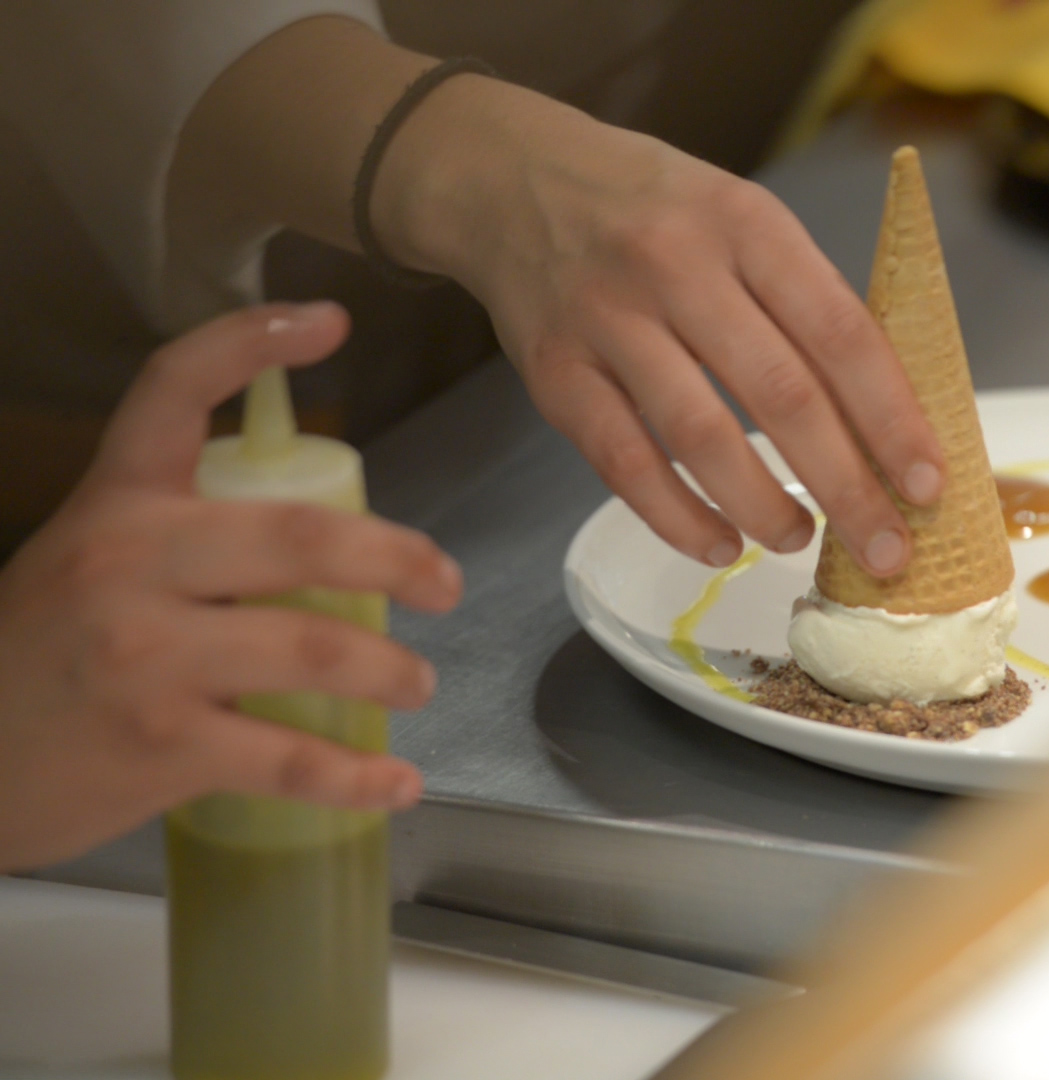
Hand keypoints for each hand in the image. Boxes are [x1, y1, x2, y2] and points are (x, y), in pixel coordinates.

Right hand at [0, 303, 462, 872]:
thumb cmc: (41, 662)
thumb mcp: (88, 564)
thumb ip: (184, 541)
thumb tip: (321, 548)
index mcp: (116, 504)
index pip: (173, 390)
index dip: (251, 342)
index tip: (328, 318)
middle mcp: (129, 565)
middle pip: (297, 536)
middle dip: (396, 557)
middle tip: (444, 584)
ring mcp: (145, 657)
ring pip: (312, 649)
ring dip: (390, 670)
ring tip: (416, 684)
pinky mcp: (159, 746)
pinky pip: (287, 759)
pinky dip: (357, 779)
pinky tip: (394, 785)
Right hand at [374, 80, 946, 573]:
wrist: (511, 179)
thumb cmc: (655, 210)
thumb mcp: (741, 218)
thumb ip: (803, 301)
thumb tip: (884, 419)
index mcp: (747, 224)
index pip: (839, 332)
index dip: (891, 417)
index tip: (928, 482)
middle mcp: (677, 266)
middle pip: (781, 393)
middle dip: (847, 484)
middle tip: (887, 548)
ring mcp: (609, 320)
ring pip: (701, 436)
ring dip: (764, 506)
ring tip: (802, 541)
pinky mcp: (555, 372)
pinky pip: (624, 461)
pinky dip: (677, 515)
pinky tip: (718, 545)